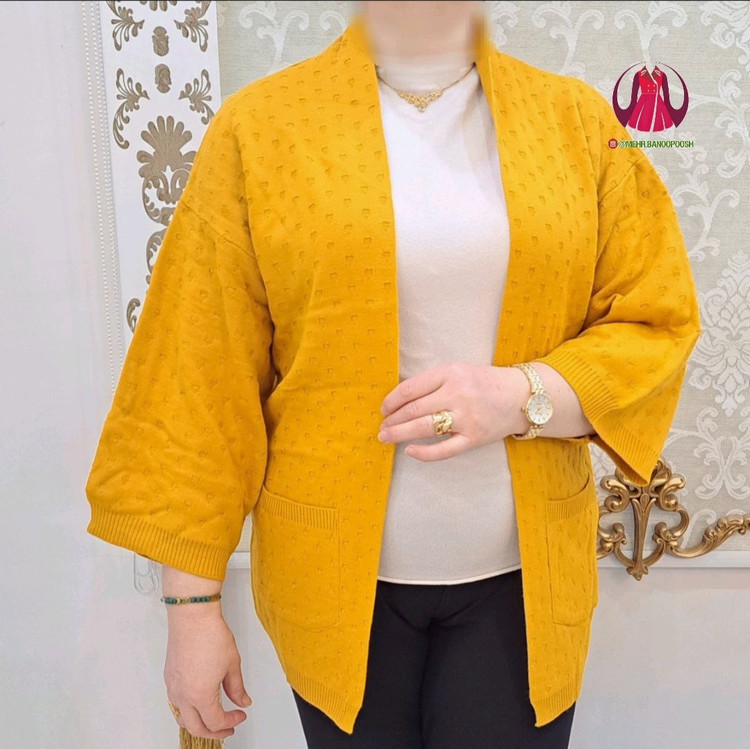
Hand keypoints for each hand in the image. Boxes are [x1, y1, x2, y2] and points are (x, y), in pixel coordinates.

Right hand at [164, 608, 252, 740]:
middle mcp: (183, 695)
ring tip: (212, 720)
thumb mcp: (232, 664)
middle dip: (214, 731)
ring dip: (198, 723)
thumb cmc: (211, 635)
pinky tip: (197, 704)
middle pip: (196, 728)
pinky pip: (176, 704)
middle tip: (228, 726)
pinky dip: (187, 711)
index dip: (231, 721)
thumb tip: (242, 701)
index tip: (240, 715)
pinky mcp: (169, 678)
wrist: (192, 617)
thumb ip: (237, 688)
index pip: (215, 721)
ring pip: (182, 718)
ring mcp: (173, 687)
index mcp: (201, 695)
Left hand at [378, 362, 527, 460]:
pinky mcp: (474, 438)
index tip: (384, 409)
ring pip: (424, 428)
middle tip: (382, 427)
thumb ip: (433, 382)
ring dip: (400, 434)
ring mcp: (466, 418)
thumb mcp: (459, 371)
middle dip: (392, 420)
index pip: (411, 388)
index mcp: (450, 373)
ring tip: (386, 437)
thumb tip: (401, 399)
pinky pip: (444, 450)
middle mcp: (457, 394)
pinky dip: (424, 453)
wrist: (521, 396)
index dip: (392, 400)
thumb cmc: (485, 383)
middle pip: (414, 410)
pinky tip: (410, 451)